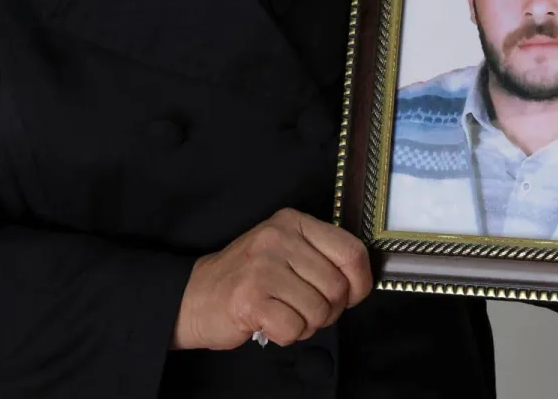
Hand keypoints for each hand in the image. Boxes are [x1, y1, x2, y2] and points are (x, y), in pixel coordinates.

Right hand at [172, 207, 372, 350]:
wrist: (197, 296)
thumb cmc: (249, 278)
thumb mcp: (286, 251)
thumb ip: (321, 258)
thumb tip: (360, 283)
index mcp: (292, 222)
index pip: (351, 251)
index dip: (359, 283)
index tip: (349, 296)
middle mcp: (278, 238)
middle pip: (337, 288)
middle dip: (327, 311)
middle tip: (302, 309)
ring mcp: (263, 266)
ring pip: (318, 312)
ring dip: (305, 325)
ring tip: (282, 313)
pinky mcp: (251, 297)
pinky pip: (294, 329)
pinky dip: (285, 335)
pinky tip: (267, 322)